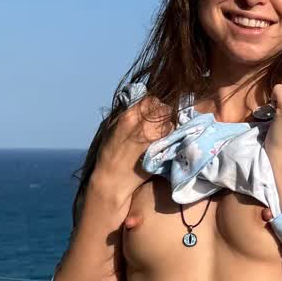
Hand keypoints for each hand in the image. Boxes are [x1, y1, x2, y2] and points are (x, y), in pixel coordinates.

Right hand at [89, 96, 175, 220]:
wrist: (112, 181)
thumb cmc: (109, 155)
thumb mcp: (113, 127)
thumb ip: (128, 114)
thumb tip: (140, 103)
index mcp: (129, 117)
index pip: (150, 99)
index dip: (153, 105)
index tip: (151, 111)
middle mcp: (143, 124)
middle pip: (164, 108)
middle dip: (163, 113)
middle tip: (159, 122)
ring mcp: (154, 137)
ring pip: (170, 121)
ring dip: (168, 124)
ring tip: (160, 132)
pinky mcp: (161, 149)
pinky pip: (172, 134)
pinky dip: (170, 134)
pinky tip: (163, 141)